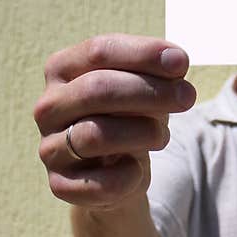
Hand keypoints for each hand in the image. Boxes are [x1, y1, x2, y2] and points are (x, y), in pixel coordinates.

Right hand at [34, 34, 195, 210]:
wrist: (117, 170)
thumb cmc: (131, 115)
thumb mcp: (145, 86)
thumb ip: (157, 71)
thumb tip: (176, 63)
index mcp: (61, 69)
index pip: (99, 51)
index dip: (143, 54)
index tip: (182, 62)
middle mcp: (48, 106)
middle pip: (97, 89)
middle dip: (150, 91)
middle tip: (188, 97)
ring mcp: (49, 147)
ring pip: (95, 135)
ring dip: (143, 133)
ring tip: (162, 135)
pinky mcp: (60, 185)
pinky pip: (99, 183)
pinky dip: (127, 176)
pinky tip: (136, 170)